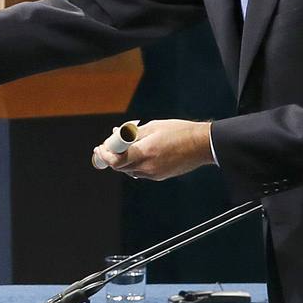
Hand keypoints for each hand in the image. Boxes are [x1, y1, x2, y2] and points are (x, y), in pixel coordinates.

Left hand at [91, 119, 213, 180]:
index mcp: (144, 152)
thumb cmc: (179, 131)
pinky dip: (135, 164)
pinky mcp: (160, 176)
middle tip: (106, 147)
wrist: (202, 145)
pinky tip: (138, 153)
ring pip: (130, 170)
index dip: (104, 155)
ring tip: (122, 148)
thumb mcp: (153, 126)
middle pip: (120, 167)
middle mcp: (148, 166)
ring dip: (123, 161)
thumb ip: (132, 133)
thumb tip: (115, 134)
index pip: (115, 161)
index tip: (100, 148)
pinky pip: (141, 172)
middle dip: (111, 157)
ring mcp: (154, 173)